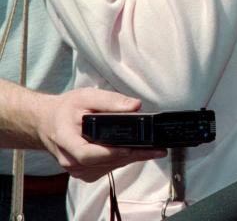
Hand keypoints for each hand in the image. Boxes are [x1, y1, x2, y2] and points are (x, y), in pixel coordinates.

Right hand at [35, 88, 165, 181]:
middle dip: (132, 156)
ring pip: (107, 167)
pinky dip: (122, 160)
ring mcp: (75, 168)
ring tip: (154, 150)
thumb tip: (135, 106)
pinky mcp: (83, 171)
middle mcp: (69, 159)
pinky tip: (137, 152)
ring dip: (131, 159)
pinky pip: (106, 168)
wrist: (47, 122)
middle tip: (157, 150)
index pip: (86, 153)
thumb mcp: (86, 96)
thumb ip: (110, 101)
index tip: (128, 148)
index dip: (108, 153)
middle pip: (102, 162)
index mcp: (65, 139)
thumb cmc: (66, 109)